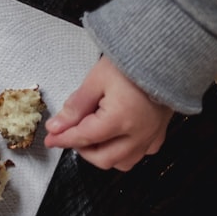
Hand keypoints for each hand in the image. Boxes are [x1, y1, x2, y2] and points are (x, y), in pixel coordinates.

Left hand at [44, 56, 173, 170]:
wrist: (165, 53)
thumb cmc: (133, 61)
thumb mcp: (96, 80)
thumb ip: (75, 107)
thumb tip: (57, 126)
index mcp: (120, 120)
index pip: (83, 138)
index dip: (63, 139)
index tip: (51, 138)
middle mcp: (138, 133)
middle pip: (103, 158)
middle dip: (82, 150)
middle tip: (70, 135)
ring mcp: (151, 135)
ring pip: (123, 162)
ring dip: (104, 154)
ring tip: (93, 136)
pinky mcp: (160, 131)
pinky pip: (142, 153)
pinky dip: (126, 151)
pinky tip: (117, 137)